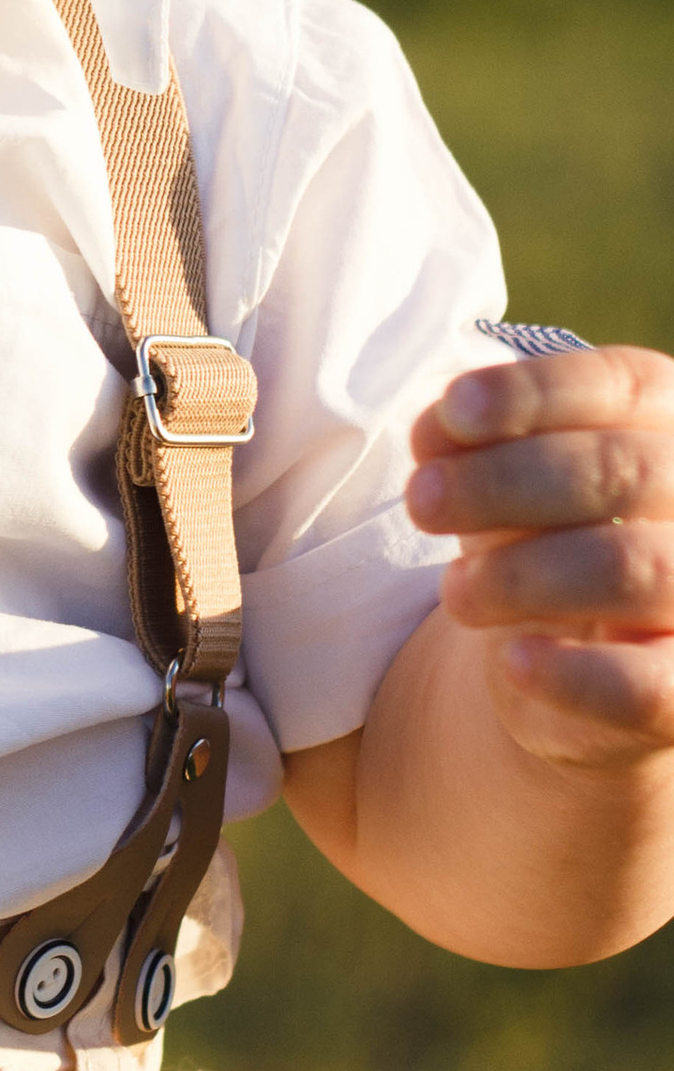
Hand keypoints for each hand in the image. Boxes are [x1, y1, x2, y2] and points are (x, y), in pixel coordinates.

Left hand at [410, 346, 673, 770]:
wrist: (572, 661)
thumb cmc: (539, 534)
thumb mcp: (506, 480)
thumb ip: (482, 444)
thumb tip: (440, 431)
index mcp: (670, 425)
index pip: (623, 383)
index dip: (534, 393)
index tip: (451, 413)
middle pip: (624, 469)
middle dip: (506, 482)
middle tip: (421, 501)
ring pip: (634, 567)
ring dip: (522, 574)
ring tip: (454, 591)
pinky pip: (649, 686)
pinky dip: (576, 674)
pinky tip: (515, 663)